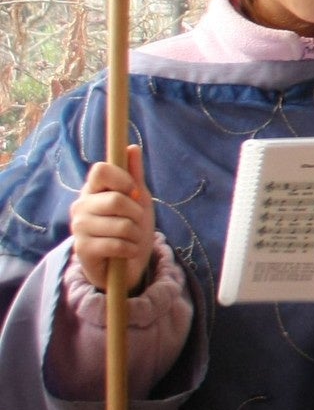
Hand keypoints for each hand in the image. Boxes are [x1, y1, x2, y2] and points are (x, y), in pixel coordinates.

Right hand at [69, 146, 154, 295]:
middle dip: (137, 213)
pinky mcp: (82, 249)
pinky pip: (117, 244)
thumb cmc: (132, 225)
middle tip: (135, 222)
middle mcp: (80, 206)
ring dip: (136, 234)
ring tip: (130, 238)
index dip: (123, 179)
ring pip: (121, 224)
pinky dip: (130, 249)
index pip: (101, 170)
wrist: (126, 262)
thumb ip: (134, 175)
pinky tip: (126, 251)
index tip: (134, 192)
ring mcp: (78, 228)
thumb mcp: (139, 199)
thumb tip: (131, 147)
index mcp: (93, 189)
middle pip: (116, 200)